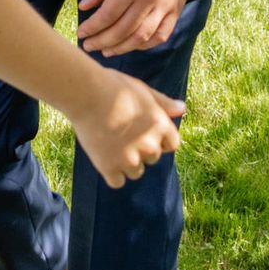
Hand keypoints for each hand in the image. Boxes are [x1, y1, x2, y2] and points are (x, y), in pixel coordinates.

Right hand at [69, 68, 184, 188]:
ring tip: (111, 143)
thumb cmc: (114, 87)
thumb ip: (164, 103)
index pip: (171, 144)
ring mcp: (129, 158)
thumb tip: (182, 109)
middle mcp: (149, 145)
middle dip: (141, 148)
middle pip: (152, 158)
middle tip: (122, 132)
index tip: (142, 130)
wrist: (85, 94)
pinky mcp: (109, 168)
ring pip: (136, 171)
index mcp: (160, 125)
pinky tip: (103, 155)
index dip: (159, 139)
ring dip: (127, 163)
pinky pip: (117, 181)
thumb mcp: (143, 91)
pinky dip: (111, 172)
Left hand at [76, 0, 194, 55]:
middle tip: (89, 46)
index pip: (108, 14)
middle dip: (102, 41)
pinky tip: (131, 45)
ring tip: (106, 51)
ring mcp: (165, 6)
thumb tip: (84, 7)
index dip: (92, 27)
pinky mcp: (176, 10)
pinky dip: (145, 44)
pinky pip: (161, 35)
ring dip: (122, 48)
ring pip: (141, 37)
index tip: (81, 33)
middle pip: (123, 29)